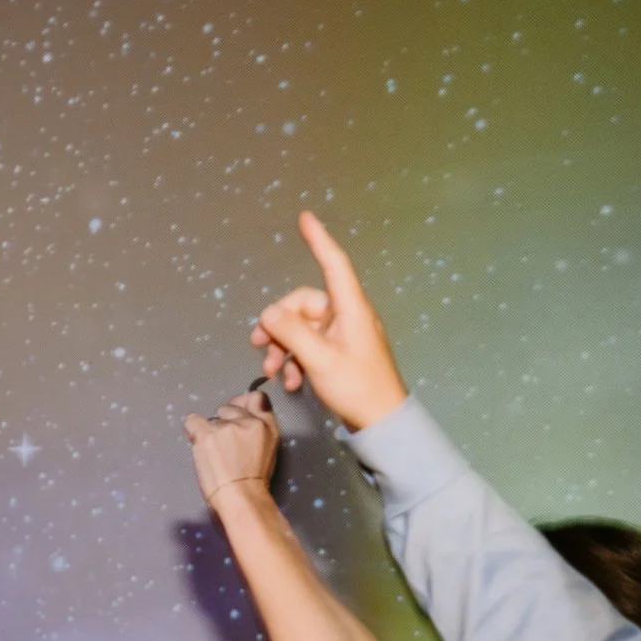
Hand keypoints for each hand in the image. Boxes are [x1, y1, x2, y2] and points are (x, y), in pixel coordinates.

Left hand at [181, 390, 279, 506]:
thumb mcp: (266, 448)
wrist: (240, 496)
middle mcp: (248, 421)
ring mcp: (226, 427)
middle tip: (222, 444)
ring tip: (212, 452)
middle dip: (224, 422)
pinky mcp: (207, 435)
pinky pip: (193, 421)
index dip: (241, 404)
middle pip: (228, 408)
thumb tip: (243, 409)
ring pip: (211, 418)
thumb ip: (258, 427)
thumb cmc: (253, 480)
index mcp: (266, 425)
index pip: (255, 398)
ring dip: (209, 431)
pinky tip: (198, 444)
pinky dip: (193, 431)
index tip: (233, 416)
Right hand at [252, 212, 410, 431]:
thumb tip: (269, 313)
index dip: (319, 240)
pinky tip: (291, 381)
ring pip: (300, 328)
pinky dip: (295, 360)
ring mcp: (343, 335)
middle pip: (302, 304)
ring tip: (274, 371)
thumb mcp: (319, 360)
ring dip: (283, 348)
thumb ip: (291, 332)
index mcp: (350, 309)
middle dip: (278, 324)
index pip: (333, 264)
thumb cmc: (357, 387)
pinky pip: (308, 346)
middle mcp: (346, 316)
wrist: (381, 422)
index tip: (305, 218)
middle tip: (259, 346)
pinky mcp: (339, 353)